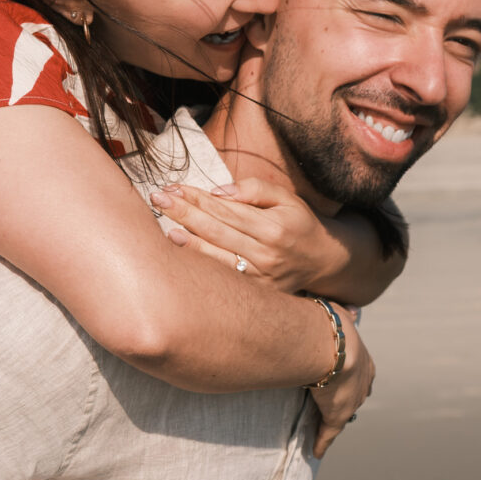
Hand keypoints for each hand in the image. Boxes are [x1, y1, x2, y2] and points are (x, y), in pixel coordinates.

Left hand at [149, 177, 333, 293]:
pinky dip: (200, 262)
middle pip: (215, 230)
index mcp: (273, 228)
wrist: (322, 261)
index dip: (198, 197)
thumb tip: (218, 191)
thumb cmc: (298, 223)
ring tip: (162, 224)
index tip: (173, 187)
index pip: (226, 210)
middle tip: (157, 198)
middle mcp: (266, 254)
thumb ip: (255, 189)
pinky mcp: (256, 292)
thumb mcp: (286, 198)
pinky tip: (181, 248)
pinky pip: (222, 275)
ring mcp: (260, 277)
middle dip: (184, 213)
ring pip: (215, 255)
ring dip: (186, 239)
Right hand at [310, 307, 374, 458]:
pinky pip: (328, 432)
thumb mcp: (338, 314)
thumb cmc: (331, 325)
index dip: (353, 376)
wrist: (333, 345)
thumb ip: (338, 313)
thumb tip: (342, 304)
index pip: (362, 373)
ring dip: (335, 417)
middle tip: (335, 399)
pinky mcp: (336, 415)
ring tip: (323, 424)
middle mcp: (362, 382)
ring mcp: (351, 400)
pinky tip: (317, 450)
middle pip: (357, 394)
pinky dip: (323, 441)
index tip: (344, 377)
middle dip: (348, 397)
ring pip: (344, 412)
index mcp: (364, 360)